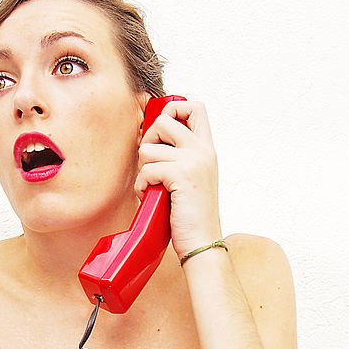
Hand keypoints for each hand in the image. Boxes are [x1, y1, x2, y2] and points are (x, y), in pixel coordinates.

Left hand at [134, 99, 223, 260]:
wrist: (201, 241)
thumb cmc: (189, 214)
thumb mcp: (190, 178)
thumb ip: (179, 157)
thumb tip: (150, 139)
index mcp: (206, 149)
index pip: (195, 107)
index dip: (172, 110)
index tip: (160, 134)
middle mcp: (203, 150)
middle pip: (165, 120)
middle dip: (148, 140)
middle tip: (150, 164)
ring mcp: (194, 161)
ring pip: (148, 148)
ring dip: (143, 170)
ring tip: (153, 187)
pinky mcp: (181, 175)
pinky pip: (146, 170)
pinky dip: (142, 186)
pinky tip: (151, 197)